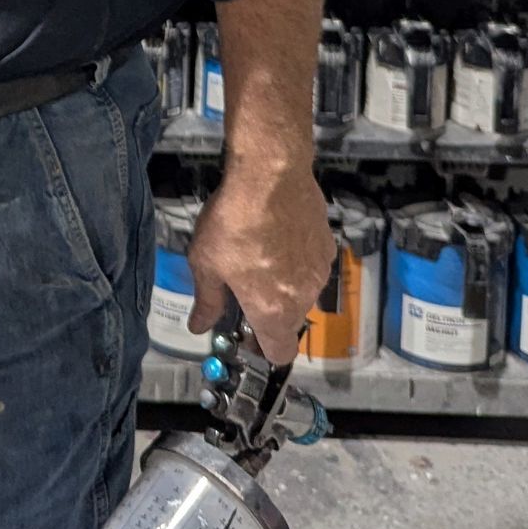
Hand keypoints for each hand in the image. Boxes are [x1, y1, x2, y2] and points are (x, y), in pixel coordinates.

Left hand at [185, 160, 333, 362]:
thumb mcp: (206, 262)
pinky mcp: (328, 246)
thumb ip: (207, 301)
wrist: (270, 175)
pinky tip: (278, 235)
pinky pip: (312, 265)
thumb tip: (198, 327)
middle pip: (290, 320)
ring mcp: (320, 271)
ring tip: (261, 252)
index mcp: (272, 310)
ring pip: (303, 292)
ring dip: (285, 283)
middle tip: (247, 283)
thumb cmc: (232, 222)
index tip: (249, 332)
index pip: (281, 353)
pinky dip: (298, 259)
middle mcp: (302, 297)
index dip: (263, 347)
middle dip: (271, 309)